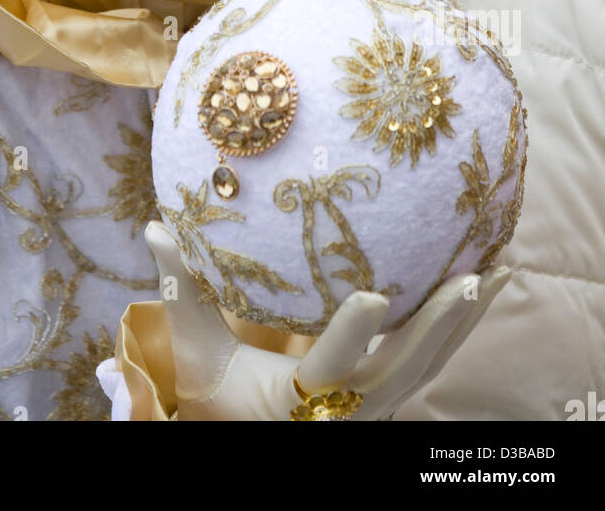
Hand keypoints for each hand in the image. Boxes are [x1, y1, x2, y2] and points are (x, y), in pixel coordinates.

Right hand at [146, 220, 509, 420]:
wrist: (243, 425)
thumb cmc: (211, 389)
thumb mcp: (191, 348)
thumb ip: (179, 291)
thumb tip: (156, 229)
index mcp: (296, 402)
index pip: (331, 367)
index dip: (353, 335)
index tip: (376, 295)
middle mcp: (345, 411)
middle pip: (403, 370)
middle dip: (438, 325)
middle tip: (469, 278)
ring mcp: (375, 406)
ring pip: (430, 366)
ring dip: (464, 321)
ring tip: (498, 270)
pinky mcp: (390, 393)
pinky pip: (434, 360)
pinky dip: (460, 324)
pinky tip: (486, 283)